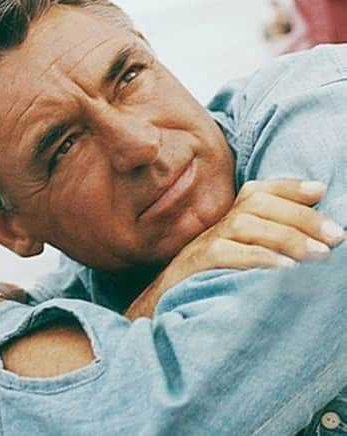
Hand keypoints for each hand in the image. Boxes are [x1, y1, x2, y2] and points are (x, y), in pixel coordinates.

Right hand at [125, 178, 343, 318]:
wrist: (162, 305)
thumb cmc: (207, 283)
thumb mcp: (237, 259)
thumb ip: (264, 245)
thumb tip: (313, 244)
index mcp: (228, 220)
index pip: (257, 191)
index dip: (287, 186)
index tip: (320, 190)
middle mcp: (216, 226)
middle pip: (256, 203)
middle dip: (300, 215)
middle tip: (337, 236)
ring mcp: (204, 243)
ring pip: (244, 224)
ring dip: (285, 236)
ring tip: (320, 255)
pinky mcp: (195, 264)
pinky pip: (226, 253)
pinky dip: (258, 258)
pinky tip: (285, 269)